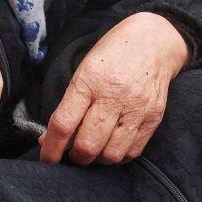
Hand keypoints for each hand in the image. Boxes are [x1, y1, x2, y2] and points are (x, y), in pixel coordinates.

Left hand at [39, 12, 188, 166]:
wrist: (154, 40)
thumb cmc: (113, 54)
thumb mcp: (85, 70)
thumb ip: (68, 104)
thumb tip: (49, 139)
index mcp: (90, 79)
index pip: (64, 124)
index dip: (51, 148)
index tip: (46, 159)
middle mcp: (114, 95)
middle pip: (88, 145)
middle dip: (75, 158)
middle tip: (73, 153)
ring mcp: (137, 108)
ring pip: (111, 155)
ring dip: (97, 160)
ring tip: (94, 151)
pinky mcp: (154, 118)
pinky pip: (132, 152)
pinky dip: (117, 157)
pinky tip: (111, 146)